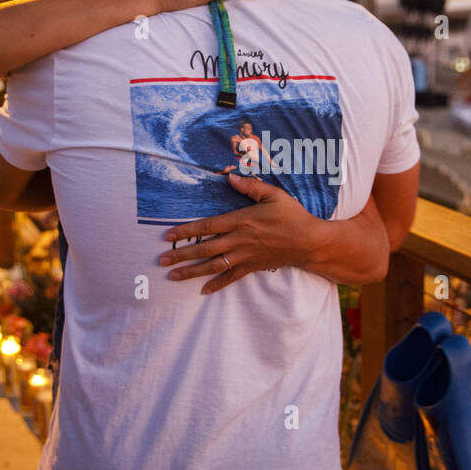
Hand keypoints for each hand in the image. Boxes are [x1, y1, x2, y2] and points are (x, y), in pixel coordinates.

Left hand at [157, 173, 324, 293]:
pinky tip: (203, 290)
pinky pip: (231, 277)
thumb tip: (231, 179)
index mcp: (241, 221)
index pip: (207, 227)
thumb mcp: (274, 195)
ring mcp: (245, 256)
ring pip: (213, 266)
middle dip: (181, 255)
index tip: (168, 235)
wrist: (309, 242)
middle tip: (161, 260)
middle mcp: (239, 240)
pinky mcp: (253, 267)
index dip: (186, 231)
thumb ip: (251, 187)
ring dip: (191, 271)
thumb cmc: (292, 215)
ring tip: (172, 276)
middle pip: (204, 249)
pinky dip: (217, 284)